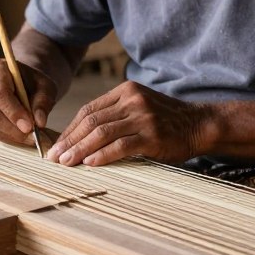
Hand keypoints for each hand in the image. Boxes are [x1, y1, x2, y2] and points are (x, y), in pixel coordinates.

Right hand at [0, 58, 57, 146]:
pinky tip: (22, 136)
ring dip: (12, 135)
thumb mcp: (46, 87)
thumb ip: (43, 102)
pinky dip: (8, 137)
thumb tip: (39, 122)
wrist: (25, 83)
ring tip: (31, 137)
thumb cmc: (34, 82)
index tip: (29, 126)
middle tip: (33, 135)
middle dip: (13, 128)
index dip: (13, 112)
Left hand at [47, 81, 208, 165]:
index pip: (89, 110)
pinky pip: (121, 145)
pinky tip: (90, 164)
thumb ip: (115, 115)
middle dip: (70, 140)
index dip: (70, 129)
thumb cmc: (166, 121)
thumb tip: (83, 136)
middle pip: (91, 121)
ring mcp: (142, 117)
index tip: (58, 145)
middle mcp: (132, 100)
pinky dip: (102, 155)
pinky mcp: (152, 135)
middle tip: (55, 157)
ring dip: (80, 149)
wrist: (200, 125)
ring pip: (101, 133)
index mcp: (126, 91)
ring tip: (66, 163)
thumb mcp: (139, 108)